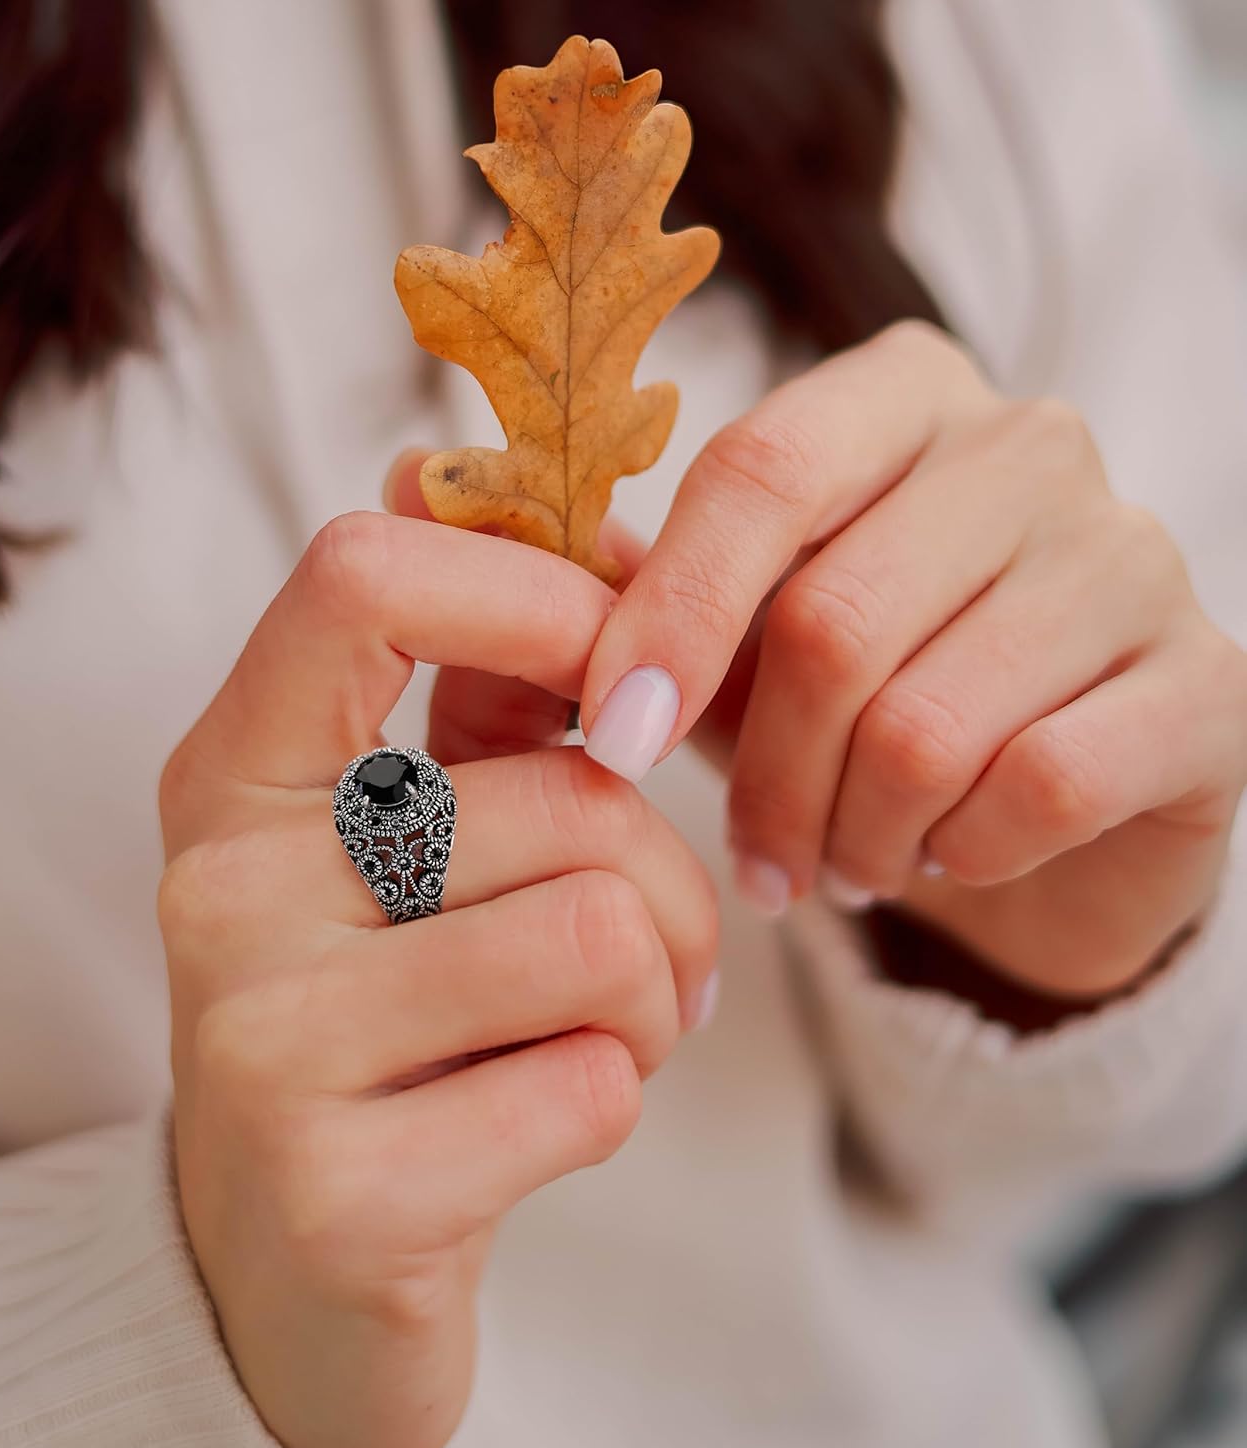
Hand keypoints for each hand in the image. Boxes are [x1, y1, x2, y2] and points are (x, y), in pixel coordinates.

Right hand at [158, 513, 716, 1447]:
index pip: (363, 576)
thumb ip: (443, 685)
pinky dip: (616, 1101)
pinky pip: (593, 1086)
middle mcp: (223, 891)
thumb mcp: (388, 850)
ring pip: (603, 931)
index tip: (617, 671)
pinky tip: (542, 1125)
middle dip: (672, 883)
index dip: (535, 592)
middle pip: (567, 794)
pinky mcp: (341, 1195)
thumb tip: (438, 466)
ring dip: (654, 999)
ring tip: (604, 1037)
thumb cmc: (375, 1029)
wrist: (279, 1289)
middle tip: (653, 955)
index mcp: (233, 777)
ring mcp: (264, 1047)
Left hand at [578, 319, 1246, 996]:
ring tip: (845, 864)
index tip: (613, 737)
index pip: (758, 473)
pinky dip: (965, 850)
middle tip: (758, 861)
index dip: (668, 618)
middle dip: (766, 779)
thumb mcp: (727, 642)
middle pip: (832, 621)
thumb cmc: (857, 710)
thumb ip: (627, 580)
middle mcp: (1028, 446)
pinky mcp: (1209, 683)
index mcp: (897, 399)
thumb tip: (458, 509)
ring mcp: (1134, 556)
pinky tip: (950, 855)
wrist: (1036, 824)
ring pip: (927, 725)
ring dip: (855, 833)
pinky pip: (1043, 785)